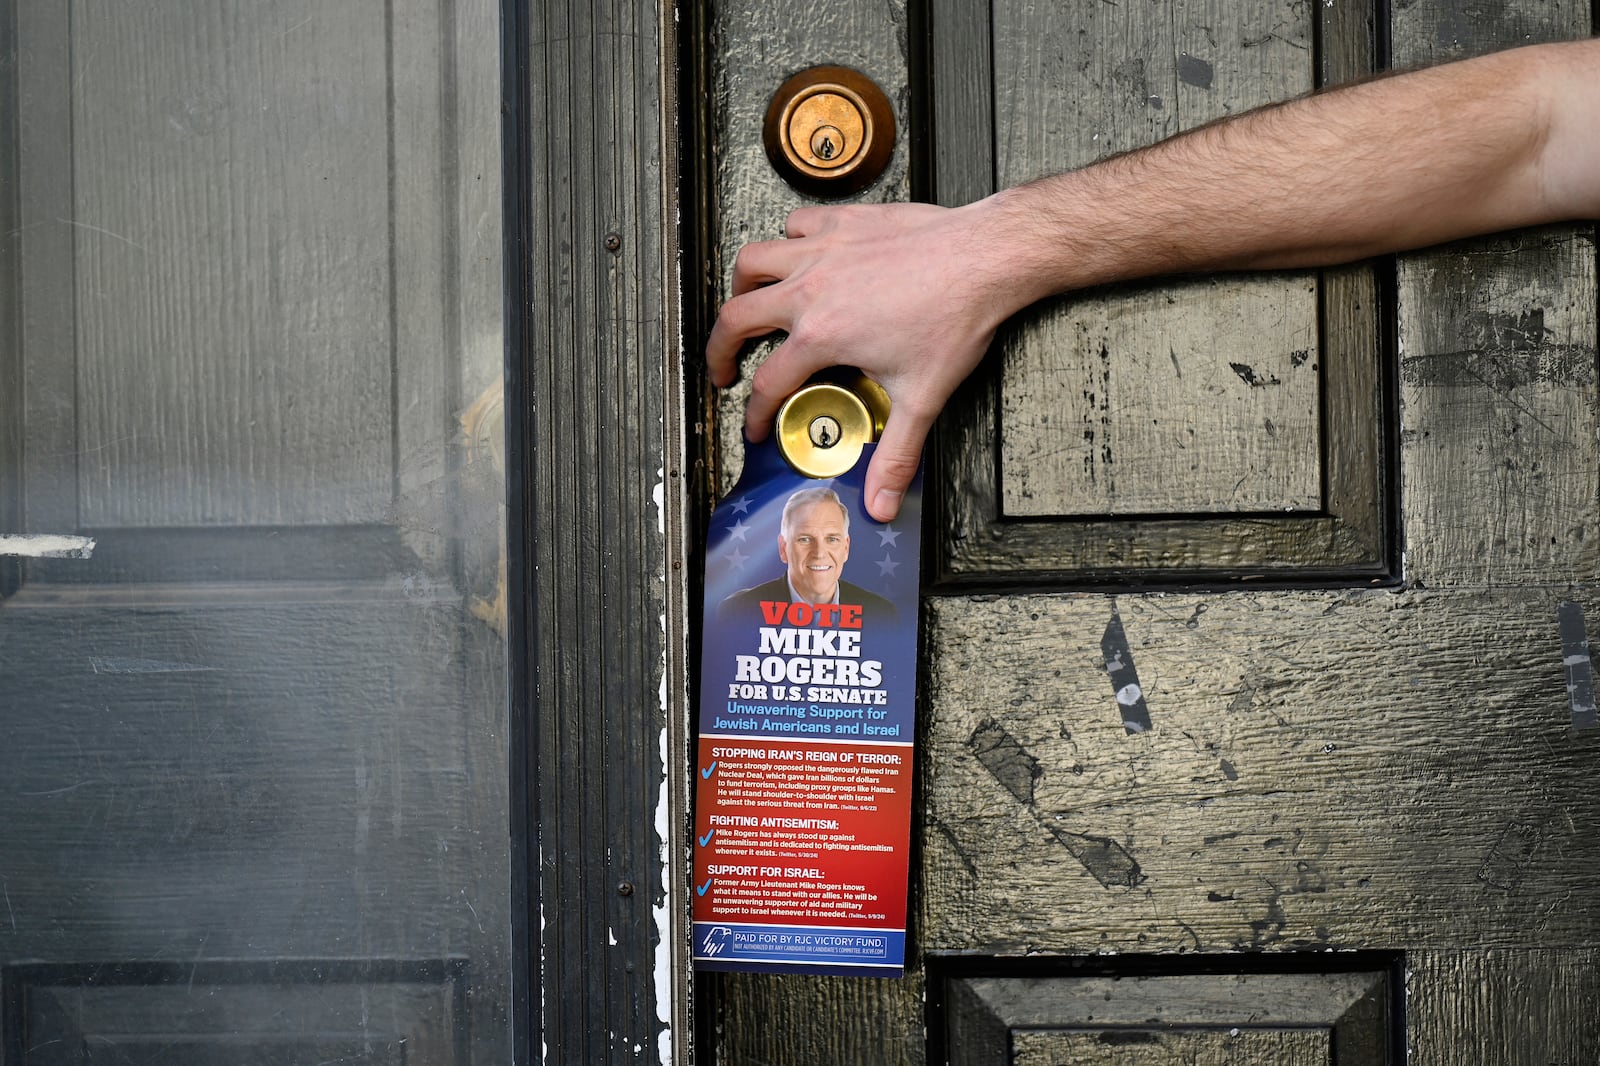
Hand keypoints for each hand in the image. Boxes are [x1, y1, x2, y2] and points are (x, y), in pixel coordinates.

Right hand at [706, 202, 1016, 521]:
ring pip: (754, 260)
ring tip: (745, 305)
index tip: (756, 426)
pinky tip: (799, 255)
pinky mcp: (844, 223)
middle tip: (723, 368)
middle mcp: (811, 290)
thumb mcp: (921, 397)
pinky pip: (796, 224)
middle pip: (736, 317)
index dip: (755, 413)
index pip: (768, 384)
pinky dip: (788, 240)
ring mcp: (824, 251)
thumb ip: (896, 455)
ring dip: (742, 287)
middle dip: (719, 349)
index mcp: (822, 335)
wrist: (985, 258)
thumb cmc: (956, 316)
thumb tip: (882, 501)